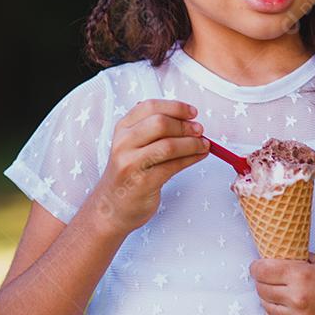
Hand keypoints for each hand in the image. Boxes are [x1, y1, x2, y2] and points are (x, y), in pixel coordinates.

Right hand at [89, 99, 210, 235]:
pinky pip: (173, 166)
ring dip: (192, 144)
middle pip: (160, 123)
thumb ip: (152, 130)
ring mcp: (131, 163)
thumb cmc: (128, 175)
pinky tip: (198, 157)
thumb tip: (187, 120)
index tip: (192, 113)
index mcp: (123, 128)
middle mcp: (124, 143)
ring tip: (203, 145)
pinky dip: (191, 159)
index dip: (175, 107)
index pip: (150, 106)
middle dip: (185, 126)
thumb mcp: (132, 146)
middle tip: (199, 130)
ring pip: (169, 145)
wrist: (111, 208)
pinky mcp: (143, 182)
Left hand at [249, 252, 314, 314]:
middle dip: (261, 280)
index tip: (259, 264)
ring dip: (266, 296)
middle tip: (267, 275)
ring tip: (276, 289)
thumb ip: (297, 259)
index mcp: (301, 276)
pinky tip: (280, 304)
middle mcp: (297, 299)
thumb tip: (278, 255)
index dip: (257, 266)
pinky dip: (272, 312)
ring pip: (266, 306)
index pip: (262, 271)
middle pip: (261, 288)